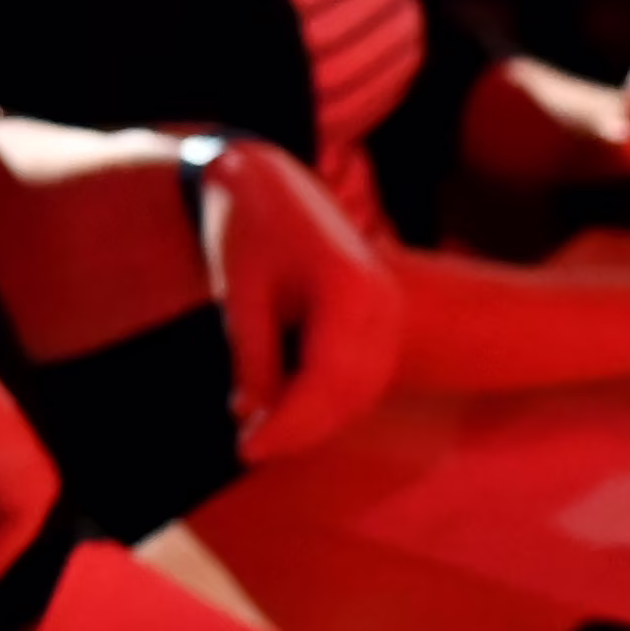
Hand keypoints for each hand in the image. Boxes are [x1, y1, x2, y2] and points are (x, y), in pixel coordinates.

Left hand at [197, 141, 407, 461]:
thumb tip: (254, 417)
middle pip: (349, 394)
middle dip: (301, 430)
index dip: (288, 425)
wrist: (269, 179)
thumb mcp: (240, 293)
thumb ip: (252, 358)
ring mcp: (389, 310)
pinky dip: (330, 399)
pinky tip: (288, 411)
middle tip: (248, 449)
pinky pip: (364, 373)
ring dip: (317, 420)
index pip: (326, 381)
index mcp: (351, 291)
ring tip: (264, 435)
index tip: (245, 450)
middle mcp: (383, 304)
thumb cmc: (248, 228)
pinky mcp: (382, 316)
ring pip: (361, 390)